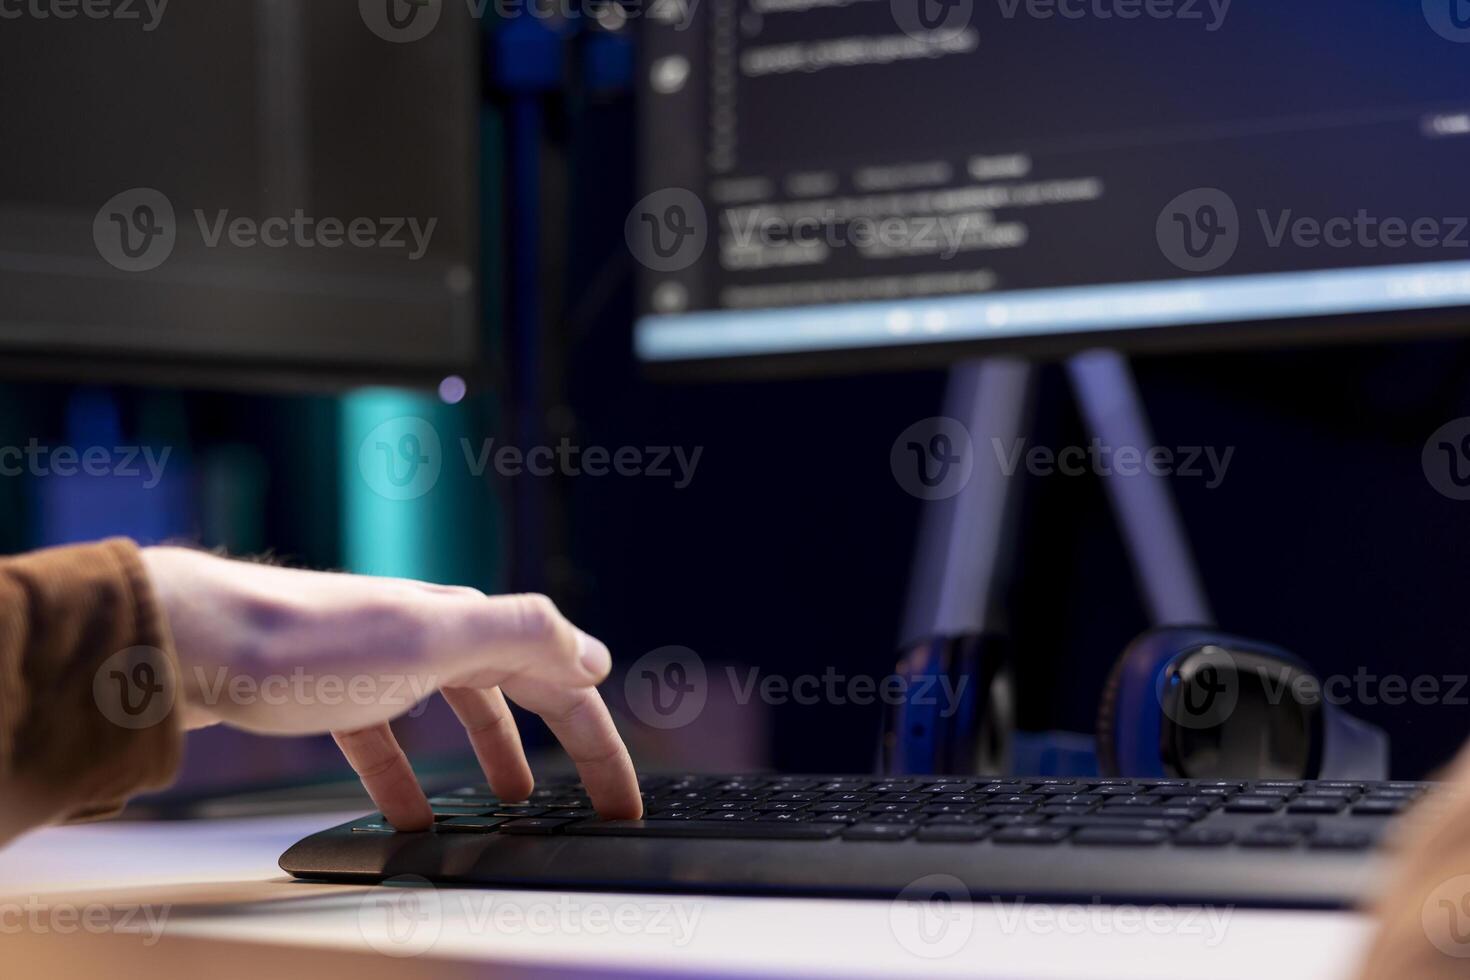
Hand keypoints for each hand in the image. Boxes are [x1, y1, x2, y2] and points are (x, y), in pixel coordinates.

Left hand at [139, 547, 641, 829]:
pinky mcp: (331, 691)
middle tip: (590, 797)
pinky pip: (387, 740)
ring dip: (495, 756)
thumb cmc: (304, 642)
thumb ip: (520, 636)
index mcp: (466, 622)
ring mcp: (381, 661)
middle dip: (562, 744)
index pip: (561, 680)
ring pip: (459, 710)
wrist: (189, 641)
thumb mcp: (433, 638)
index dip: (599, 740)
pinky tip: (406, 814)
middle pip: (518, 690)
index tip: (623, 795)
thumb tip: (593, 652)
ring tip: (511, 805)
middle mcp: (432, 633)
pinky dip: (408, 778)